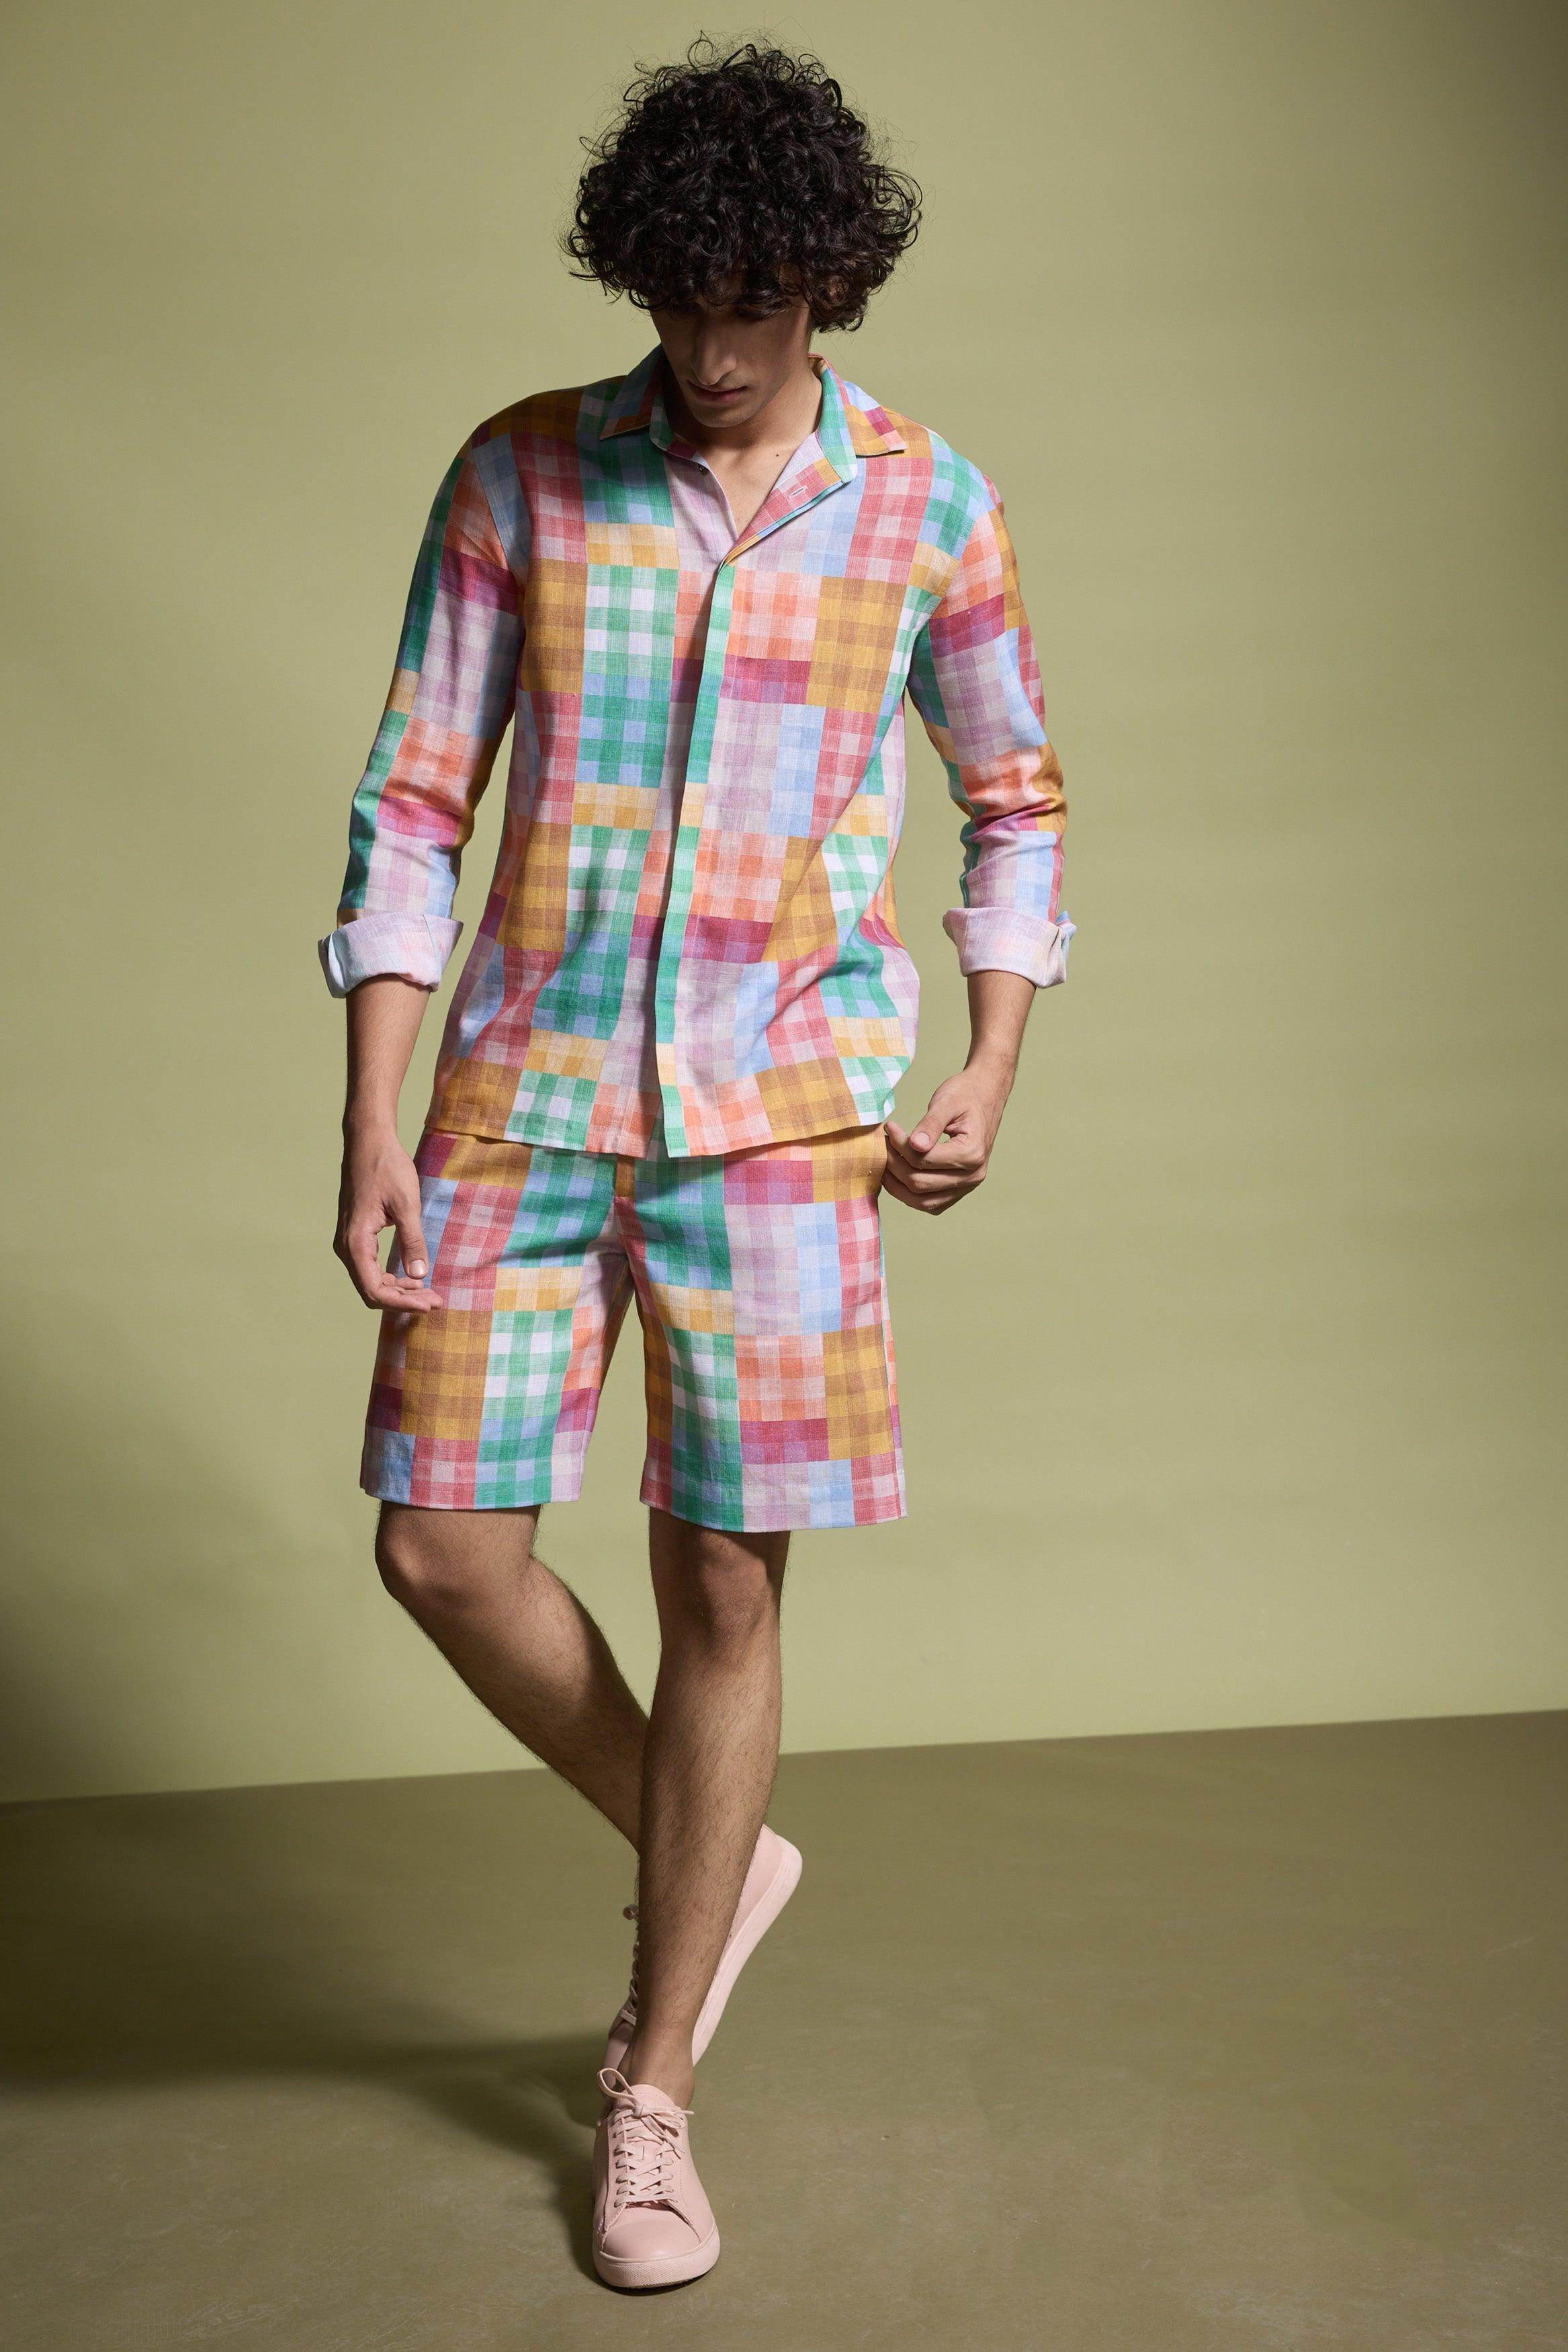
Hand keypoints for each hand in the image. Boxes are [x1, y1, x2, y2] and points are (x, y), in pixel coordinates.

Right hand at [334, 1127, 442, 1310]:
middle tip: (436, 1301)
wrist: (369, 1142)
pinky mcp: (356, 1236)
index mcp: (355, 1243)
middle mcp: (346, 1247)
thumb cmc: (387, 1169)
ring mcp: (349, 1242)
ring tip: (429, 1291)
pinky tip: (413, 1276)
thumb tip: (419, 1275)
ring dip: (399, 1290)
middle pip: (372, 1290)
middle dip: (404, 1300)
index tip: (431, 1303)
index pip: (375, 1290)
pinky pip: (370, 1267)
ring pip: (371, 1281)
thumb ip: (412, 1241)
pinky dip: (391, 1276)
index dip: (403, 1303)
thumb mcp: (407, 1205)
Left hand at [883, 1063, 1012, 1215]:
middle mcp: (973, 1175)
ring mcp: (967, 1186)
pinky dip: (908, 1193)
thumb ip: (930, 1124)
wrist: (985, 1095)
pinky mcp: (959, 1190)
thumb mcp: (947, 1102)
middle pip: (920, 1183)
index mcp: (972, 1153)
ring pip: (922, 1201)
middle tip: (882, 1144)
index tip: (888, 1128)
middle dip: (894, 1165)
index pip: (924, 1160)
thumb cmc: (966, 1095)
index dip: (900, 1146)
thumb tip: (913, 1145)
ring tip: (885, 1160)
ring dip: (897, 1184)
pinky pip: (929, 1203)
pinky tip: (896, 1175)